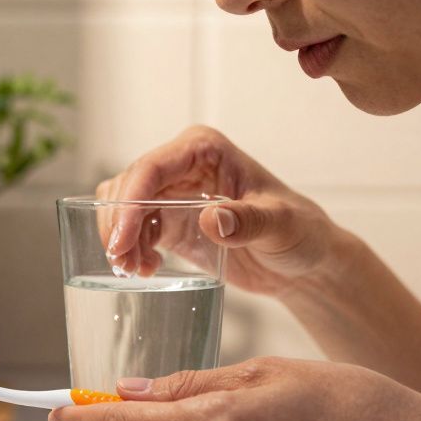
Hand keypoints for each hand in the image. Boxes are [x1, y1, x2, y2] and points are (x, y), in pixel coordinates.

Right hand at [96, 125, 345, 296]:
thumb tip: (211, 218)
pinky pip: (133, 229)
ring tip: (134, 269)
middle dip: (118, 223)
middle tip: (122, 261)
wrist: (302, 261)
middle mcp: (183, 165)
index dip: (129, 201)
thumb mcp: (281, 226)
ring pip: (123, 206)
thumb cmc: (300, 232)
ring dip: (120, 238)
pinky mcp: (170, 221)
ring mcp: (173, 193)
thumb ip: (249, 221)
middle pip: (128, 185)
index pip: (153, 167)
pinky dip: (130, 249)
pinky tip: (145, 269)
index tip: (122, 239)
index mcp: (205, 150)